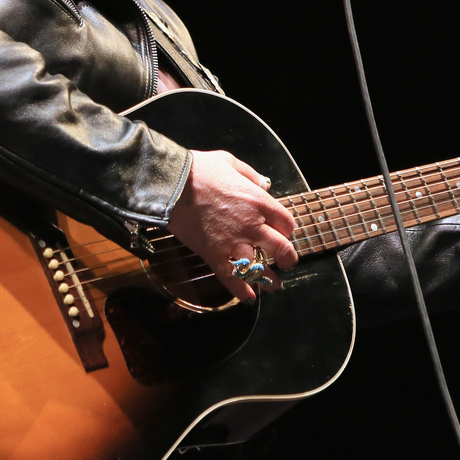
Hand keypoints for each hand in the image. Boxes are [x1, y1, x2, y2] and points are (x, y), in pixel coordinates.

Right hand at [167, 150, 297, 302]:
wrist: (172, 185)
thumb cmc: (199, 170)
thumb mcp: (230, 162)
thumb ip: (250, 174)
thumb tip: (261, 184)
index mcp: (259, 202)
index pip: (286, 222)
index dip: (286, 228)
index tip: (281, 230)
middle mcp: (252, 225)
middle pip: (282, 249)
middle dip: (287, 258)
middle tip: (287, 262)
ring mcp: (233, 243)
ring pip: (260, 268)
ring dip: (269, 280)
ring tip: (274, 285)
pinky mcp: (214, 255)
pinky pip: (231, 278)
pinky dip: (241, 291)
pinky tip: (248, 298)